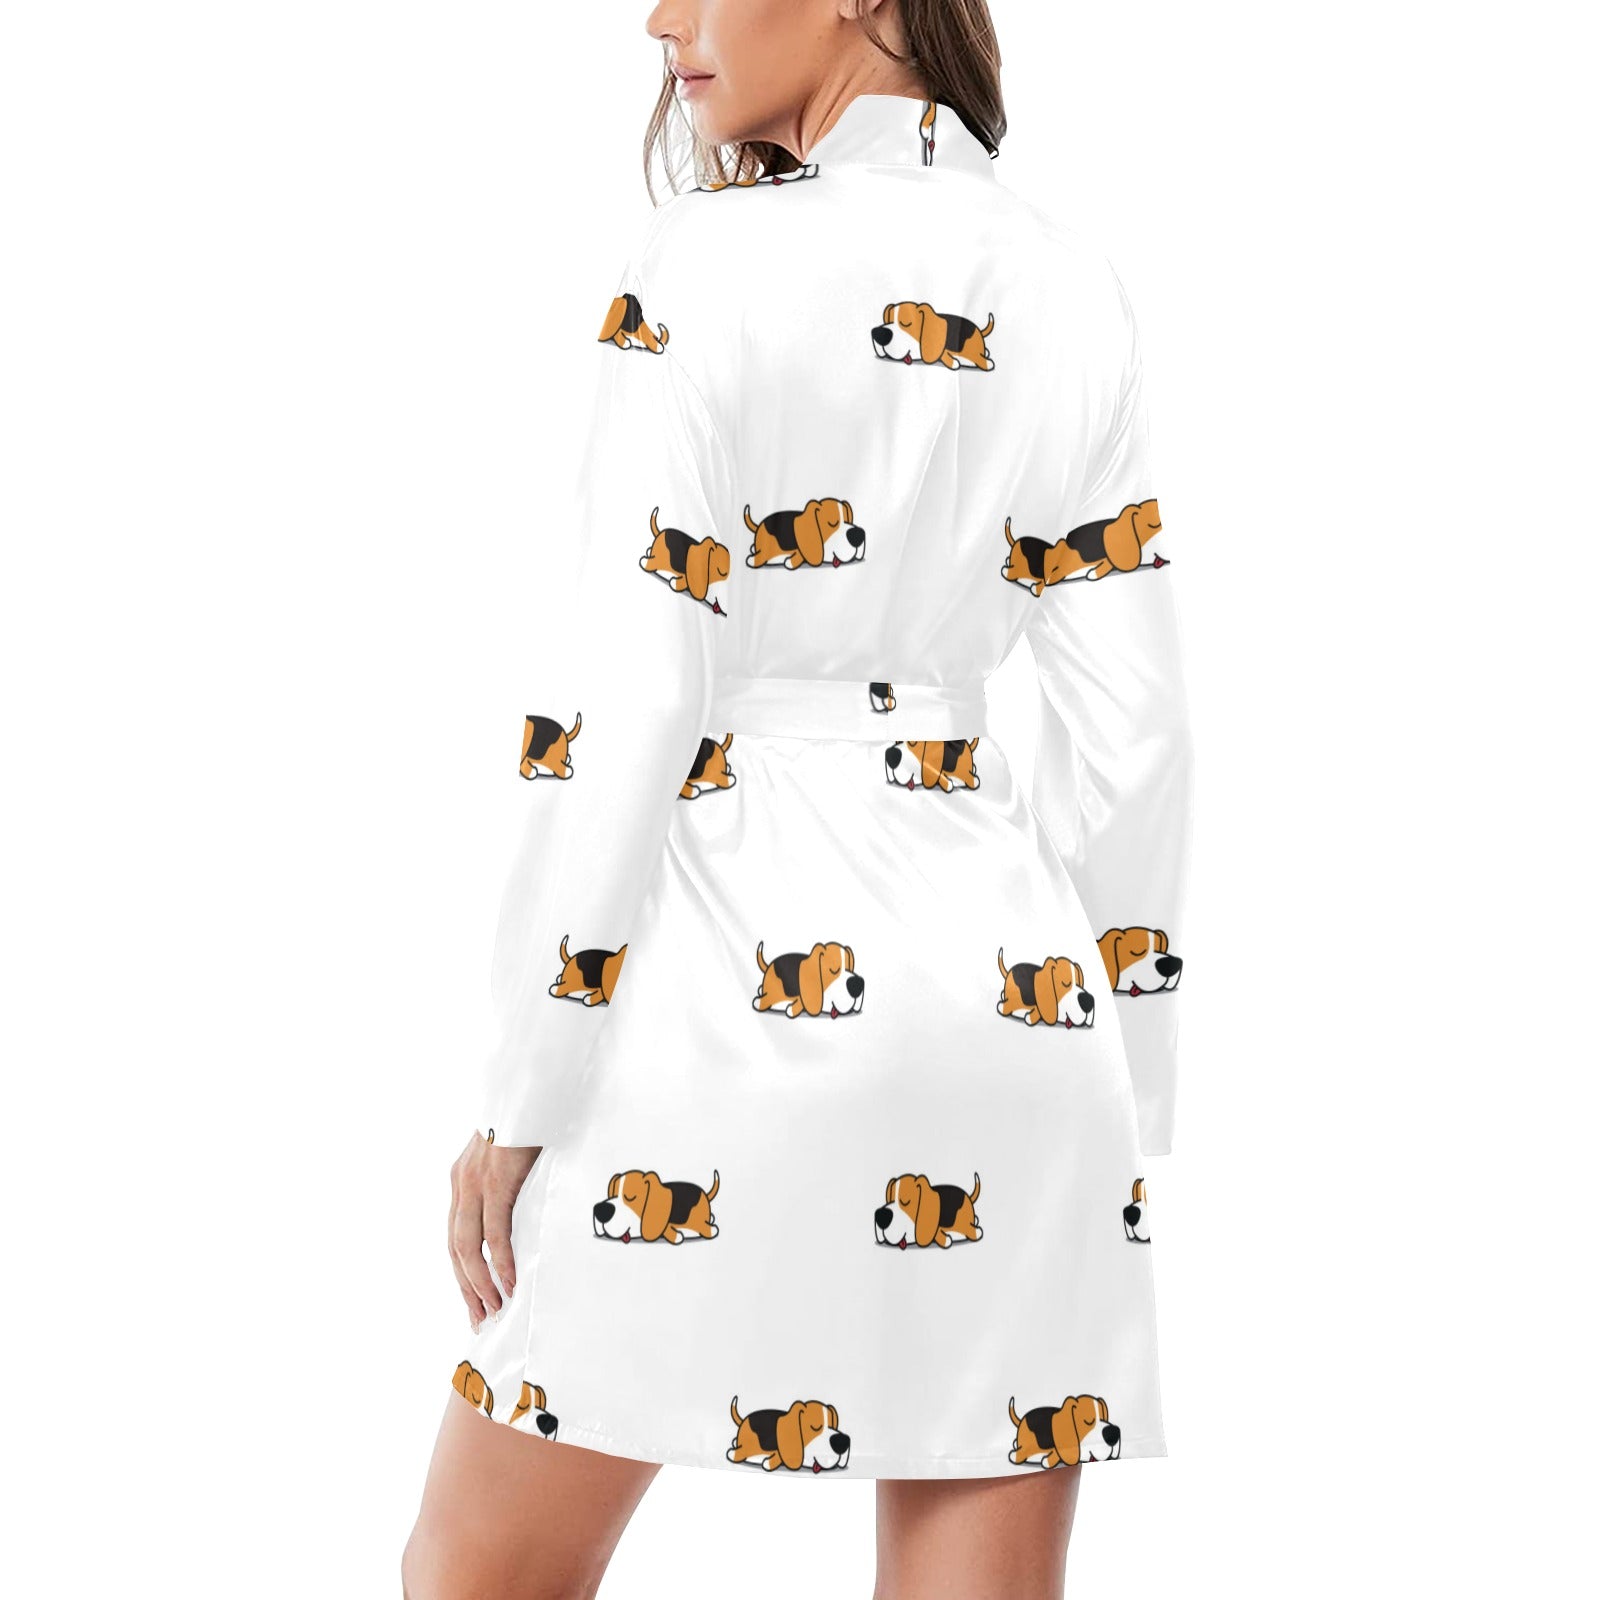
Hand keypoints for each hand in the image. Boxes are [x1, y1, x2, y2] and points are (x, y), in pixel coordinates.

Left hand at [448, 1133, 537, 1329]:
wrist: (528, 1085)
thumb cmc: (528, 1118)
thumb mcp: (510, 1154)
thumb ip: (509, 1182)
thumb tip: (525, 1209)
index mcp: (462, 1179)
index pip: (455, 1238)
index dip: (463, 1274)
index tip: (474, 1301)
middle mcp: (461, 1183)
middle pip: (455, 1250)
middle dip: (467, 1289)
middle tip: (481, 1319)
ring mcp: (475, 1182)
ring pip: (468, 1247)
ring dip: (480, 1283)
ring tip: (495, 1309)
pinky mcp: (496, 1179)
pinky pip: (495, 1230)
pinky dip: (500, 1260)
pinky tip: (508, 1282)